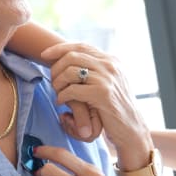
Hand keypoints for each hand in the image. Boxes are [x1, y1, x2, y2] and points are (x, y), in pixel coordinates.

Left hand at [42, 42, 152, 165]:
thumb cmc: (115, 108)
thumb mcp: (109, 83)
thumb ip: (95, 70)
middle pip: (72, 56)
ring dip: (58, 83)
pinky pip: (72, 90)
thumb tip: (69, 59)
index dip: (60, 48)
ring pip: (70, 72)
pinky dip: (62, 96)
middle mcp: (110, 65)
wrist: (131, 129)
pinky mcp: (102, 93)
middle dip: (56, 68)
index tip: (44, 55)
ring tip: (57, 93)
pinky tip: (62, 103)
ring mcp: (107, 78)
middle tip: (52, 82)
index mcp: (111, 60)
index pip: (81, 46)